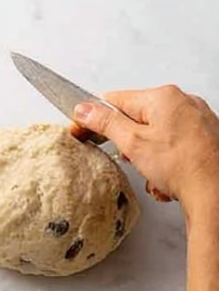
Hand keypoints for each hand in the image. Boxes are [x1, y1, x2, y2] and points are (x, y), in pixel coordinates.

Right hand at [72, 86, 218, 216]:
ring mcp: (197, 119)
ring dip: (147, 154)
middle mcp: (184, 102)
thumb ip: (106, 123)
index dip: (97, 118)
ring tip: (154, 171)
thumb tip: (85, 109)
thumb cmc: (184, 167)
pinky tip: (169, 175)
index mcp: (164, 96)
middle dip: (129, 141)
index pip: (116, 100)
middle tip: (131, 158)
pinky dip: (167, 160)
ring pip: (156, 133)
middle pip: (137, 117)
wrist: (216, 193)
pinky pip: (174, 144)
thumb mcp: (133, 144)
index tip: (86, 131)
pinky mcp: (206, 137)